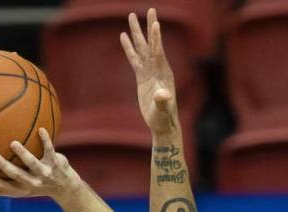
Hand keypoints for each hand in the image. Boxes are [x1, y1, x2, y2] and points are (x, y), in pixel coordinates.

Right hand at [0, 128, 81, 200]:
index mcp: (22, 189)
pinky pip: (50, 150)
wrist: (66, 188)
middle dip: (6, 167)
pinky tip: (41, 129)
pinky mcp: (56, 163)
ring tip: (13, 143)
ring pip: (33, 163)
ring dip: (24, 154)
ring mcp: (45, 173)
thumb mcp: (19, 191)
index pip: (5, 187)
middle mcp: (33, 182)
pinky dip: (46, 140)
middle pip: (18, 175)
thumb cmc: (37, 186)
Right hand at [120, 8, 177, 135]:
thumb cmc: (163, 118)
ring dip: (137, 32)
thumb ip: (163, 101)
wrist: (161, 124)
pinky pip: (134, 58)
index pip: (158, 52)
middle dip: (149, 26)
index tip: (155, 23)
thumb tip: (163, 94)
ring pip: (141, 48)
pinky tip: (123, 36)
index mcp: (163, 73)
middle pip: (151, 43)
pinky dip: (129, 47)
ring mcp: (149, 71)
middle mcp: (157, 69)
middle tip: (150, 9)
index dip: (156, 38)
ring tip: (131, 16)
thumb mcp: (162, 111)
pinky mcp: (142, 76)